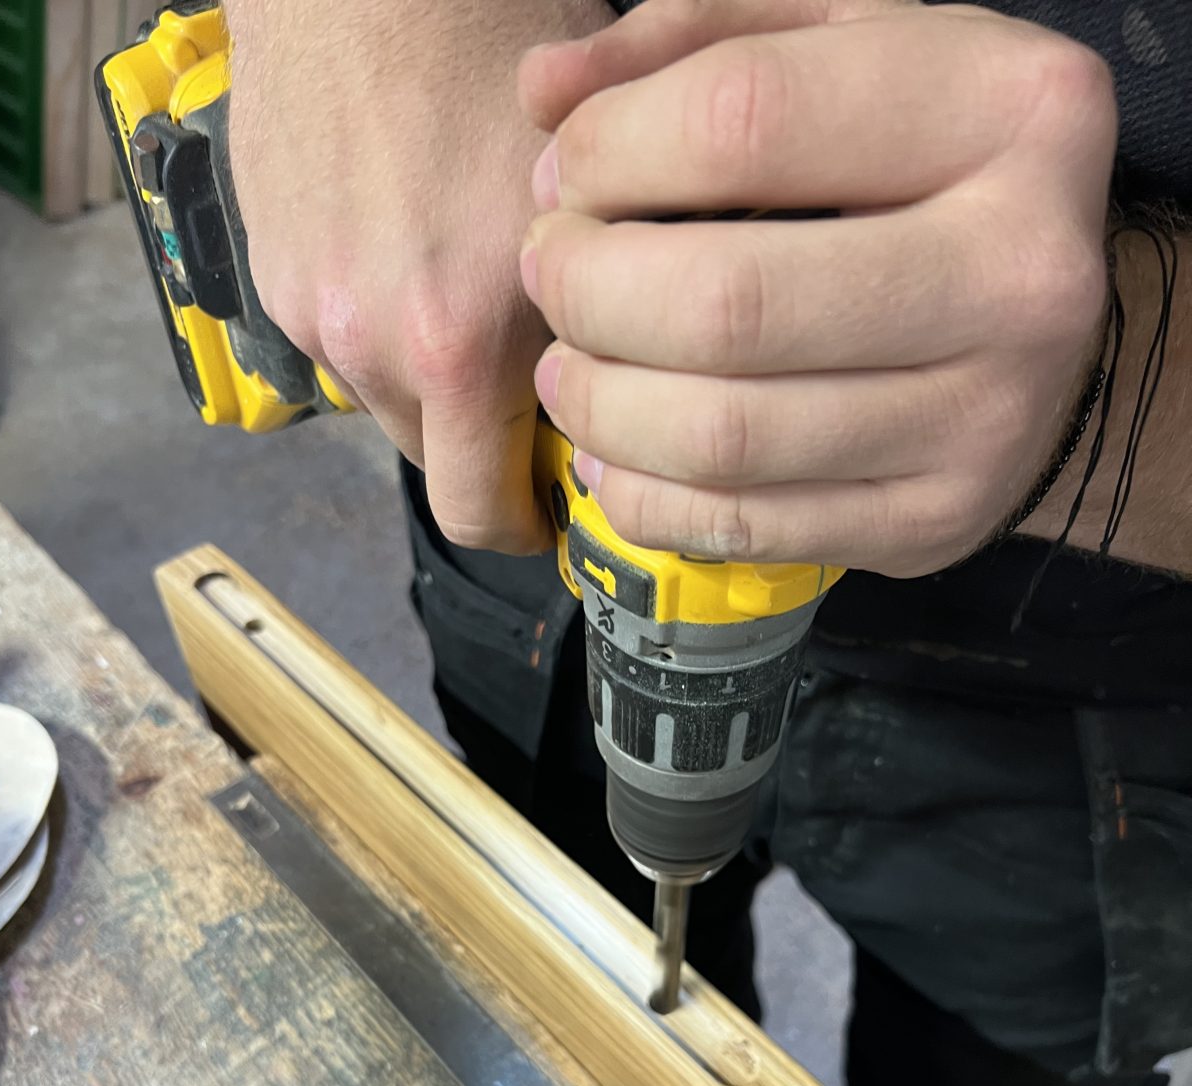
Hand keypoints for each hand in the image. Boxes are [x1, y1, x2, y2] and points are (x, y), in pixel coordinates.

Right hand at [227, 0, 612, 551]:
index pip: (481, 513)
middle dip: (483, 449)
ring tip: (464, 293)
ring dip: (428, 379)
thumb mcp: (591, 195)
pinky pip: (334, 336)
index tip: (544, 514)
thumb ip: (601, 317)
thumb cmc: (488, 40)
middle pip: (432, 464)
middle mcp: (372, 342)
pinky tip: (409, 245)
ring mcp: (310, 308)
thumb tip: (622, 393)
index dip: (522, 528)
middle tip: (525, 399)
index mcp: (460, 340)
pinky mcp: (269, 269)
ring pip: (383, 399)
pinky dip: (376, 318)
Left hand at [518, 0, 1116, 575]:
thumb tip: (546, 95)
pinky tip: (614, 454)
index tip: (567, 174)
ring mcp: (987, 420)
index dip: (611, 151)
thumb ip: (696, 42)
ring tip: (569, 367)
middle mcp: (1021, 274)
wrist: (1047, 322)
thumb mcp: (843, 49)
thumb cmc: (924, 167)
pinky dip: (642, 495)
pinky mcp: (936, 522)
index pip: (745, 121)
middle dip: (588, 290)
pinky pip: (742, 528)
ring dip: (600, 404)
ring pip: (723, 436)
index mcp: (1009, 110)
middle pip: (727, 304)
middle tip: (551, 276)